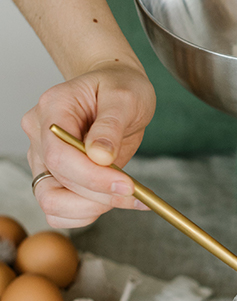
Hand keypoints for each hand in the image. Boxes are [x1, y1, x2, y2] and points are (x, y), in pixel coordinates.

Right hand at [22, 61, 155, 228]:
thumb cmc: (120, 87)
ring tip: (127, 196)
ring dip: (91, 208)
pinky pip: (59, 209)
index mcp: (53, 109)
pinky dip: (86, 213)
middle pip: (53, 184)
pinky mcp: (55, 175)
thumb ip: (111, 126)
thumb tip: (100, 157)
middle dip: (97, 196)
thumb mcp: (126, 97)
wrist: (118, 91)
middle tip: (134, 193)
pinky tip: (114, 200)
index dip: (92, 177)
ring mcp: (43, 157)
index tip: (127, 184)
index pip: (59, 156)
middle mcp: (39, 134)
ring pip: (51, 202)